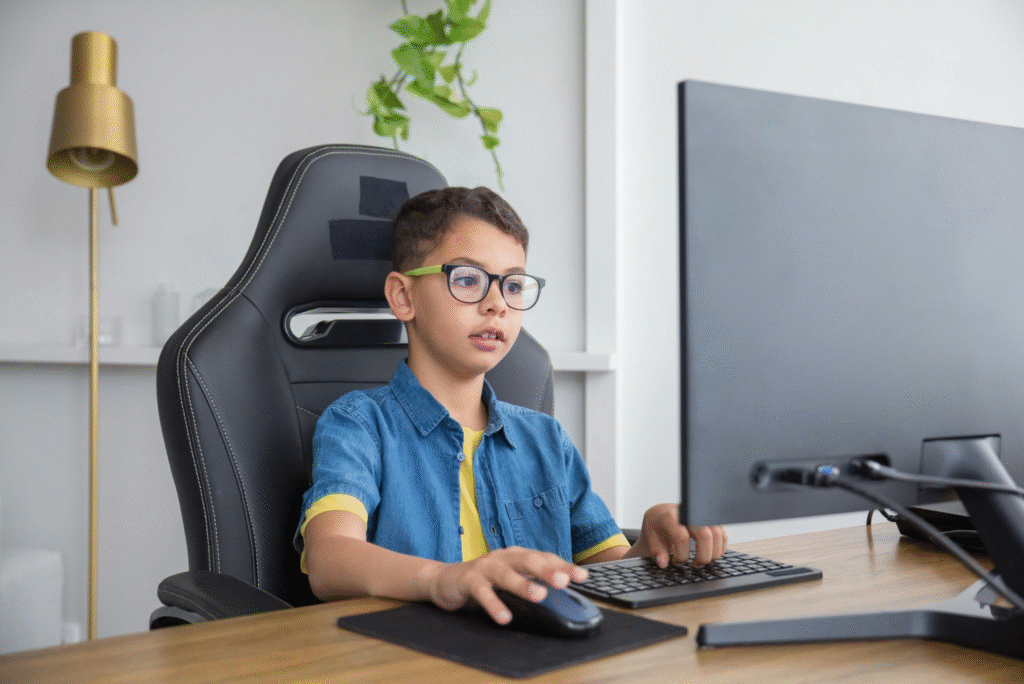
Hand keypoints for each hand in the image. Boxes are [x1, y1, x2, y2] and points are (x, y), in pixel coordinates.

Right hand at [421, 546, 588, 624]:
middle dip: (547, 570)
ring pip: (506, 574)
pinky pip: (482, 592)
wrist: (444, 579)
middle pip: (527, 560)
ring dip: (523, 584)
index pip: (544, 557)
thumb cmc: (483, 579)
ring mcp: (485, 567)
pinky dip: (493, 604)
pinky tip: (504, 617)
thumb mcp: (509, 578)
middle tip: (564, 581)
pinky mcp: (468, 580)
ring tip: (539, 596)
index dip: (563, 565)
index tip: (583, 576)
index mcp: (516, 555)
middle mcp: (502, 557)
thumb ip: (530, 582)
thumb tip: (561, 596)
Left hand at [629, 503, 726, 567]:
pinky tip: (709, 554)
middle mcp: (688, 512)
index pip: (681, 537)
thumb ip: (657, 551)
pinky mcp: (711, 519)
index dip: (681, 555)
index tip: (677, 562)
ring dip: (713, 553)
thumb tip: (663, 563)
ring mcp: (702, 514)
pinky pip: (722, 534)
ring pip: (717, 534)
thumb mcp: (650, 537)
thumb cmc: (656, 526)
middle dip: (702, 556)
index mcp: (670, 516)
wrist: (662, 514)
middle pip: (704, 535)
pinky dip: (719, 548)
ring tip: (702, 560)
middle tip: (695, 565)